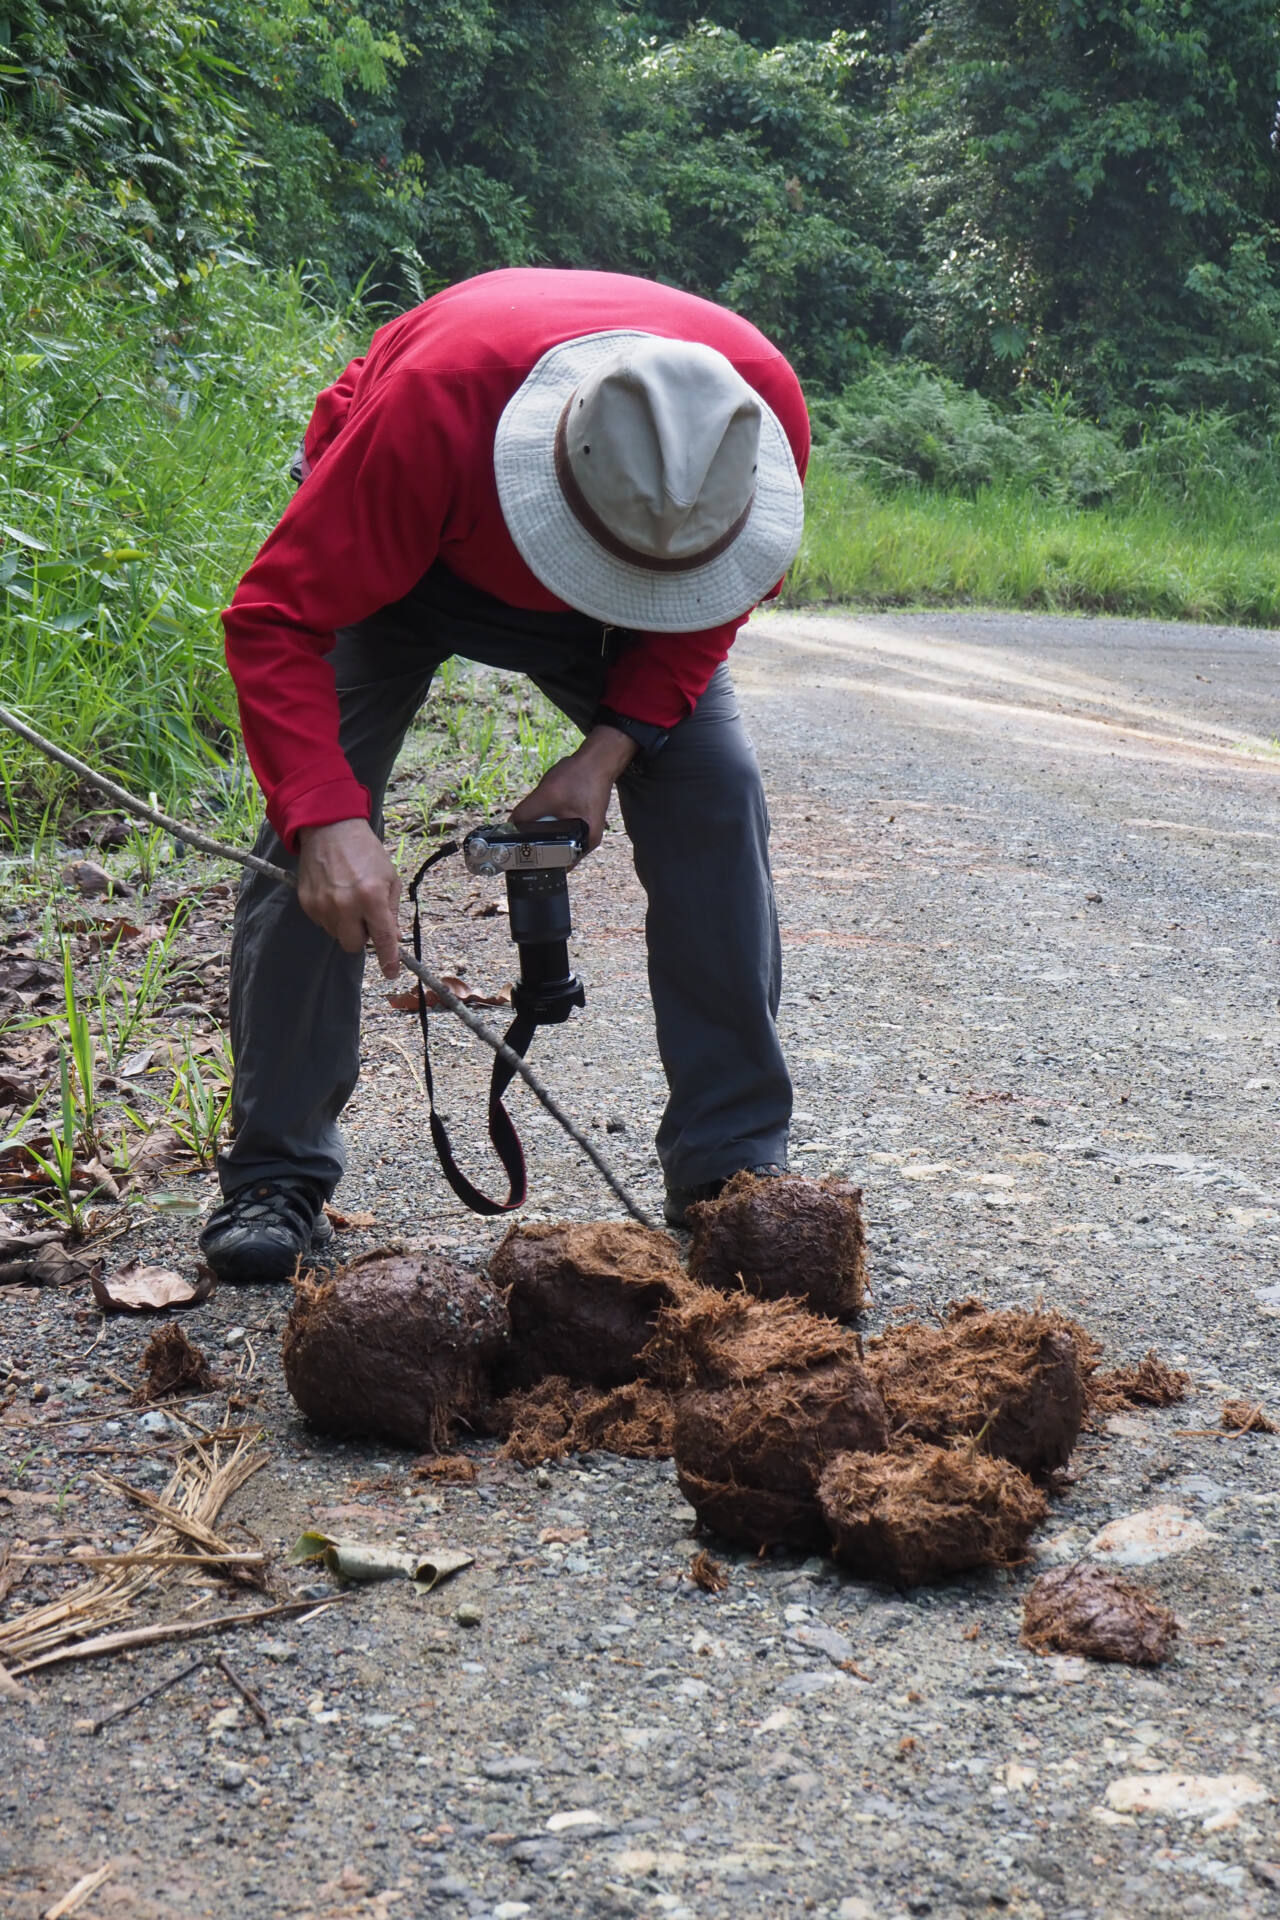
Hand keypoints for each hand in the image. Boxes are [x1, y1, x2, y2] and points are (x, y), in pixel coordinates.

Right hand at [296, 818, 401, 978]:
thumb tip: (393, 937)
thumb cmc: (366, 852)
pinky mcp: (307, 903)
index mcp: (372, 896)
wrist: (330, 828)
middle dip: (362, 938)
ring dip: (346, 926)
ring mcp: (323, 905)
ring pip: (337, 935)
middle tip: (365, 919)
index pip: (382, 939)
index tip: (391, 973)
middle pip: (354, 946)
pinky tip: (334, 894)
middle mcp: (346, 904)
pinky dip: (332, 916)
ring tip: (348, 899)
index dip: (388, 960)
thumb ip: (391, 910)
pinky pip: (323, 923)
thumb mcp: (389, 877)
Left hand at [510, 725, 638, 850]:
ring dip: (544, 828)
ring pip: (556, 837)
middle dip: (539, 842)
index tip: (521, 856)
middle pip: (555, 850)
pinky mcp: (581, 820)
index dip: (538, 861)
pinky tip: (549, 806)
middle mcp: (587, 840)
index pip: (558, 863)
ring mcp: (585, 830)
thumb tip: (510, 826)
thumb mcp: (547, 794)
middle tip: (524, 833)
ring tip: (540, 813)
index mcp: (586, 841)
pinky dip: (551, 819)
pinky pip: (560, 826)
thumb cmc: (580, 775)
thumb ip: (526, 813)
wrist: (597, 759)